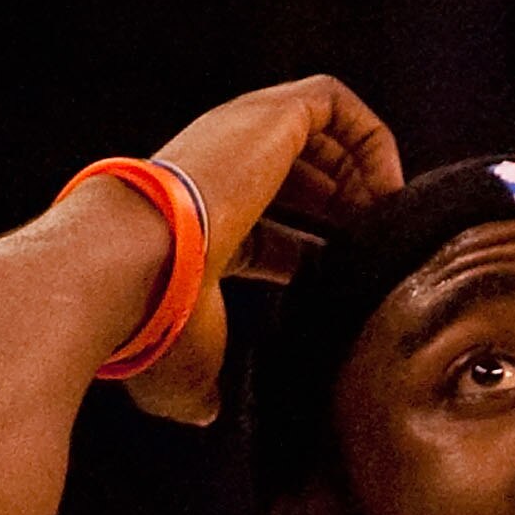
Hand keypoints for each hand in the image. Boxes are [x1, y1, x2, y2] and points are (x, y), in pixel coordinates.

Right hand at [119, 77, 404, 424]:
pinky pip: (333, 102)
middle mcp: (216, 172)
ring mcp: (239, 139)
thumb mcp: (183, 369)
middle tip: (375, 247)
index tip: (343, 282)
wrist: (126, 268)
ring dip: (360, 169)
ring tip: (387, 218)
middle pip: (293, 174)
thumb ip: (200, 390)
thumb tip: (207, 413)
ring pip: (316, 128)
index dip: (312, 251)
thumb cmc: (149, 322)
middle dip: (342, 206)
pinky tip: (384, 189)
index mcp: (198, 226)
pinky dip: (368, 138)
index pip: (265, 228)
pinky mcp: (267, 117)